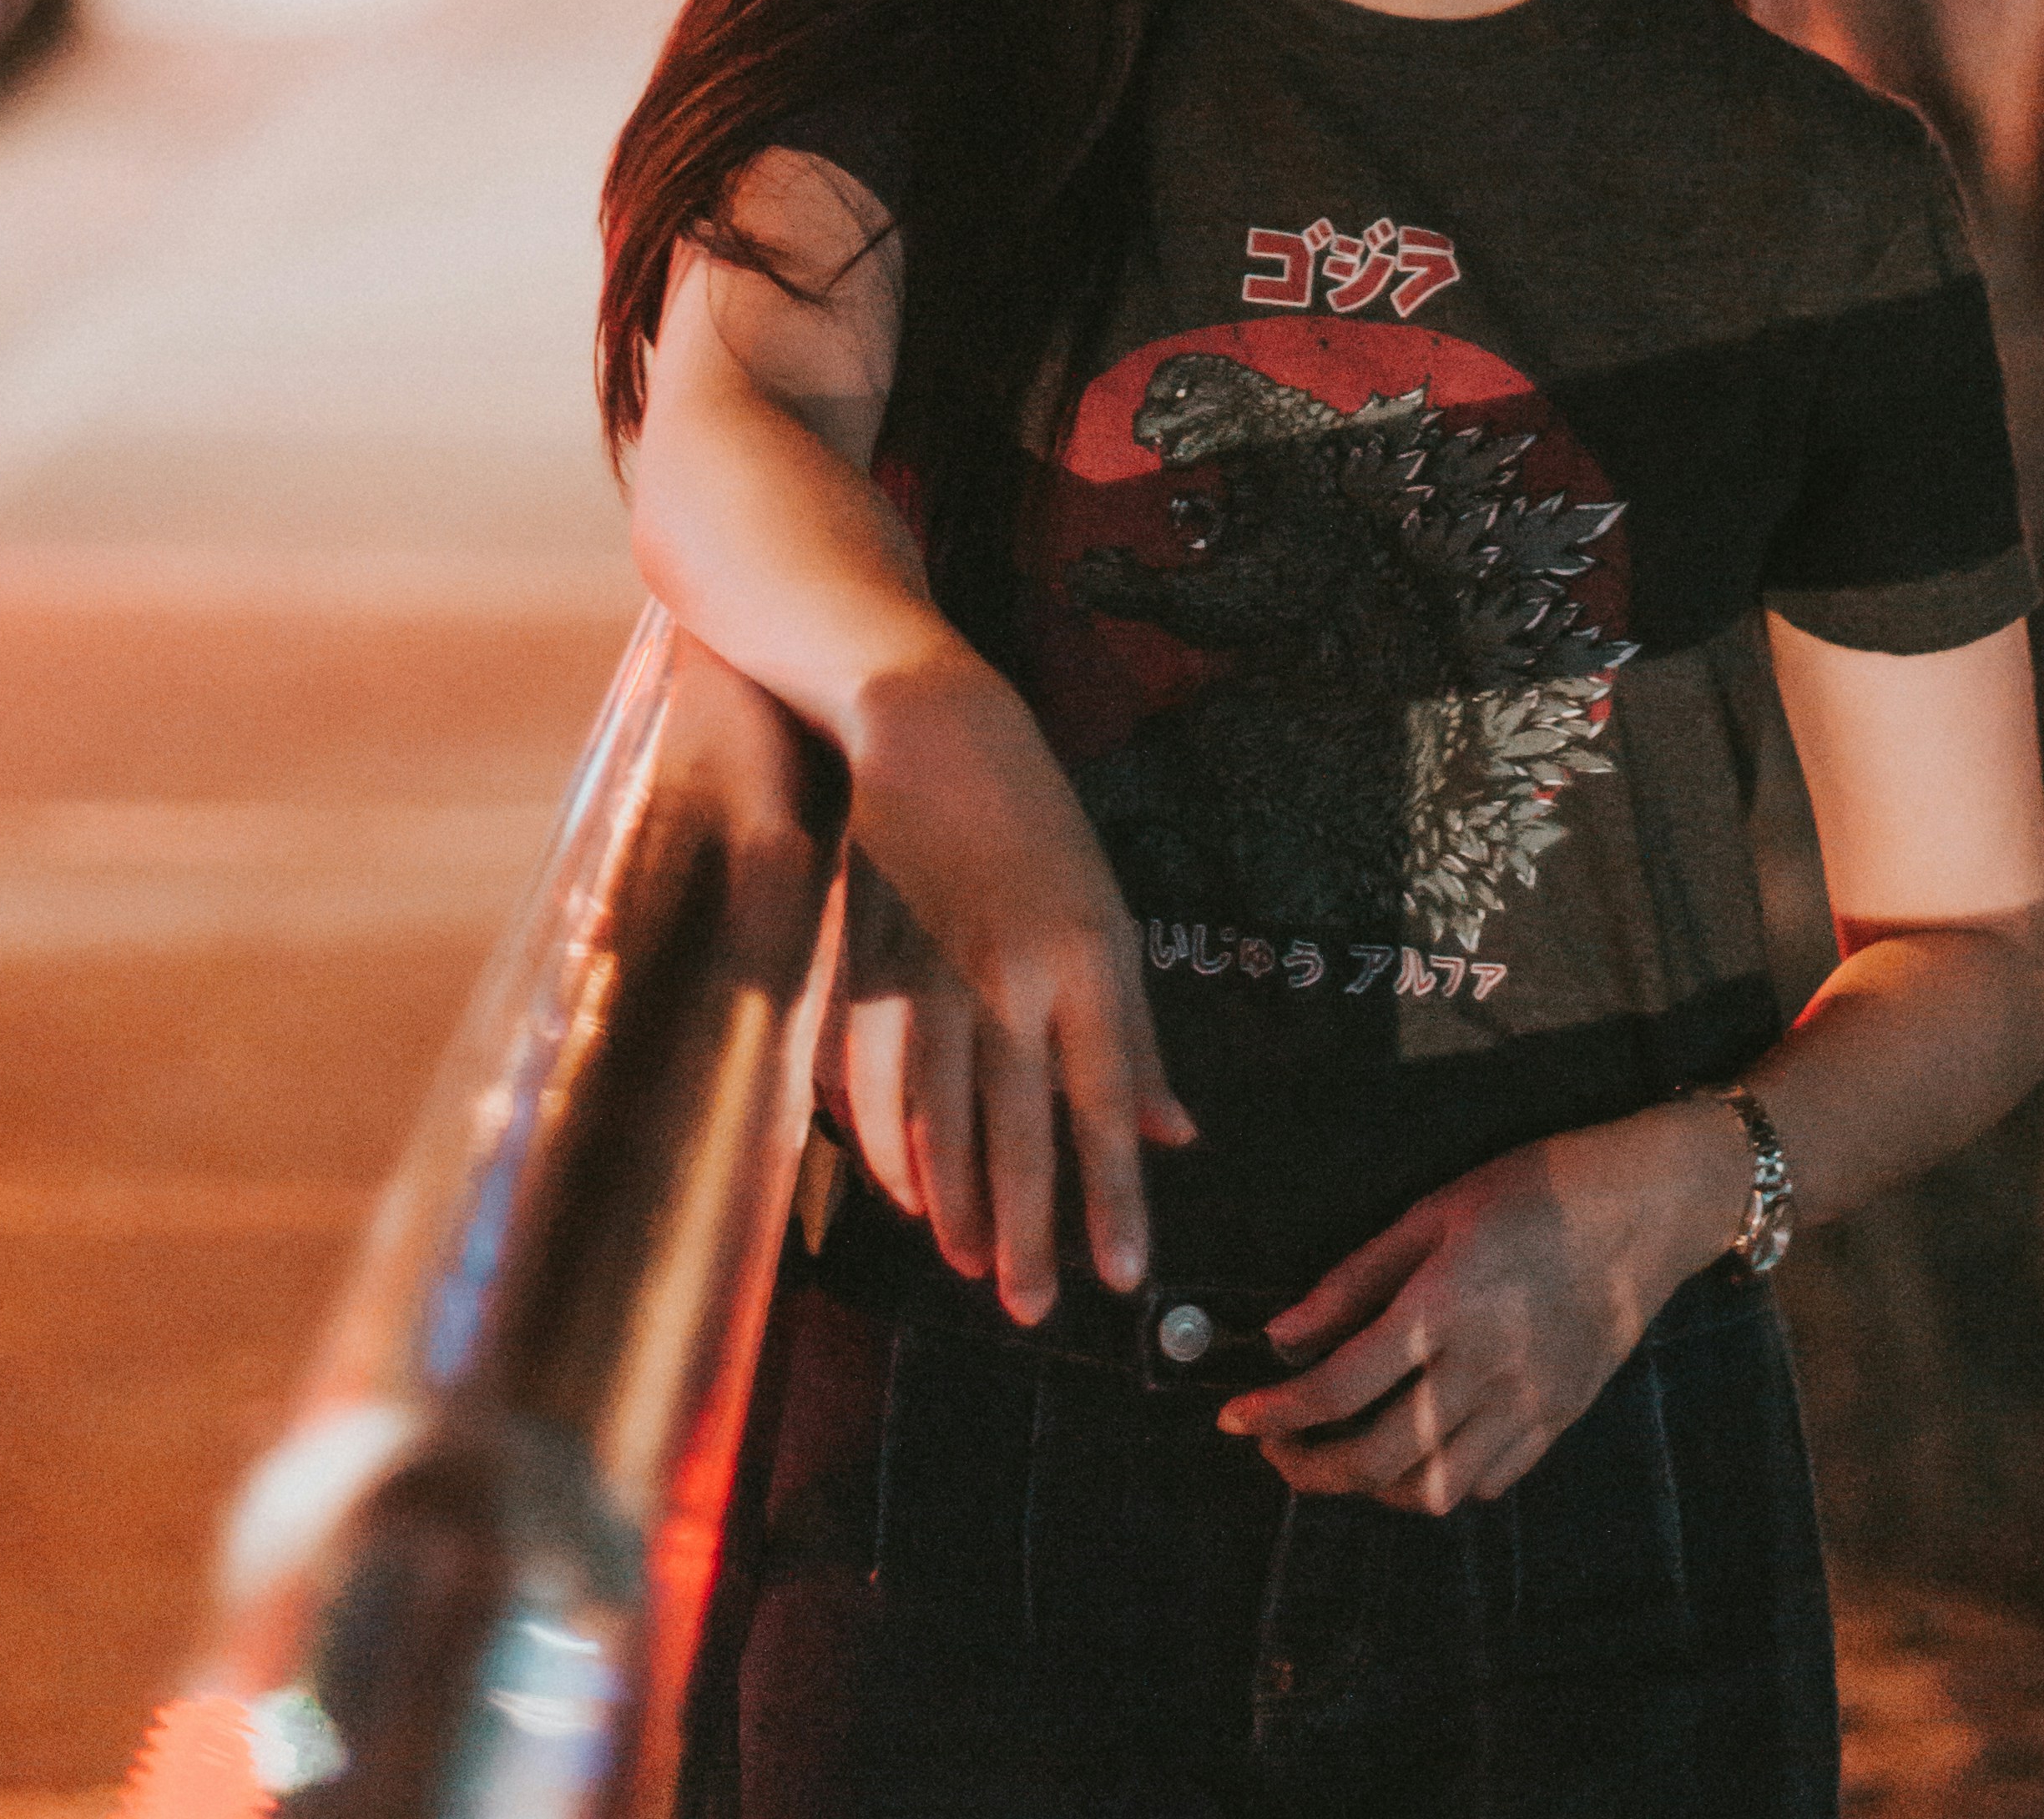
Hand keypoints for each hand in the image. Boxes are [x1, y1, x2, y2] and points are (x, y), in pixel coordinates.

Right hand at [824, 654, 1193, 1320]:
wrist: (937, 734)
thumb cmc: (1042, 829)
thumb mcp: (1111, 917)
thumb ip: (1134, 1036)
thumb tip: (1173, 1135)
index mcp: (1086, 959)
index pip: (1102, 1102)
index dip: (1113, 1195)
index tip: (1124, 1276)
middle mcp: (1010, 974)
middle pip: (1016, 1129)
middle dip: (1027, 1230)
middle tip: (1034, 1310)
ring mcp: (931, 971)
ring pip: (939, 1118)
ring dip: (954, 1204)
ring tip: (972, 1266)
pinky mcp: (870, 966)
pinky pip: (875, 1081)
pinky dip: (886, 1144)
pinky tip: (905, 1193)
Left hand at [1213, 1100, 1749, 1514]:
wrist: (1648, 1205)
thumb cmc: (1537, 1188)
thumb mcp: (1436, 1209)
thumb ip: (1356, 1278)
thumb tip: (1284, 1333)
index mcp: (1444, 1307)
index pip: (1339, 1387)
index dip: (1275, 1412)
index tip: (1235, 1417)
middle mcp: (1484, 1370)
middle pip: (1377, 1459)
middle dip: (1309, 1470)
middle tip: (1276, 1448)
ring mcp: (1528, 1406)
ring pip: (1432, 1491)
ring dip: (1372, 1487)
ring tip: (1346, 1451)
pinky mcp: (1560, 1421)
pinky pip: (1488, 1482)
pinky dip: (1439, 1480)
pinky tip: (1420, 1442)